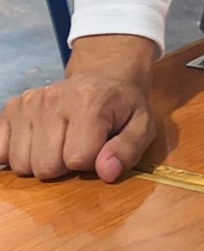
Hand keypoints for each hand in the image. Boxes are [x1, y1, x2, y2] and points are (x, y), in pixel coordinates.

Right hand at [0, 34, 156, 181]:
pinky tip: (38, 144)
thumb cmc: (123, 107)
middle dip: (65, 166)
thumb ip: (128, 150)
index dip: (92, 162)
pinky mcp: (10, 109)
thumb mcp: (142, 126)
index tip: (100, 148)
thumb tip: (107, 173)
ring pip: (21, 164)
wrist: (102, 78)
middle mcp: (52, 100)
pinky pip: (0, 152)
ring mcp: (27, 104)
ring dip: (43, 162)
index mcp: (89, 103)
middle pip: (46, 166)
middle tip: (79, 147)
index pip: (78, 159)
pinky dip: (16, 156)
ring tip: (61, 144)